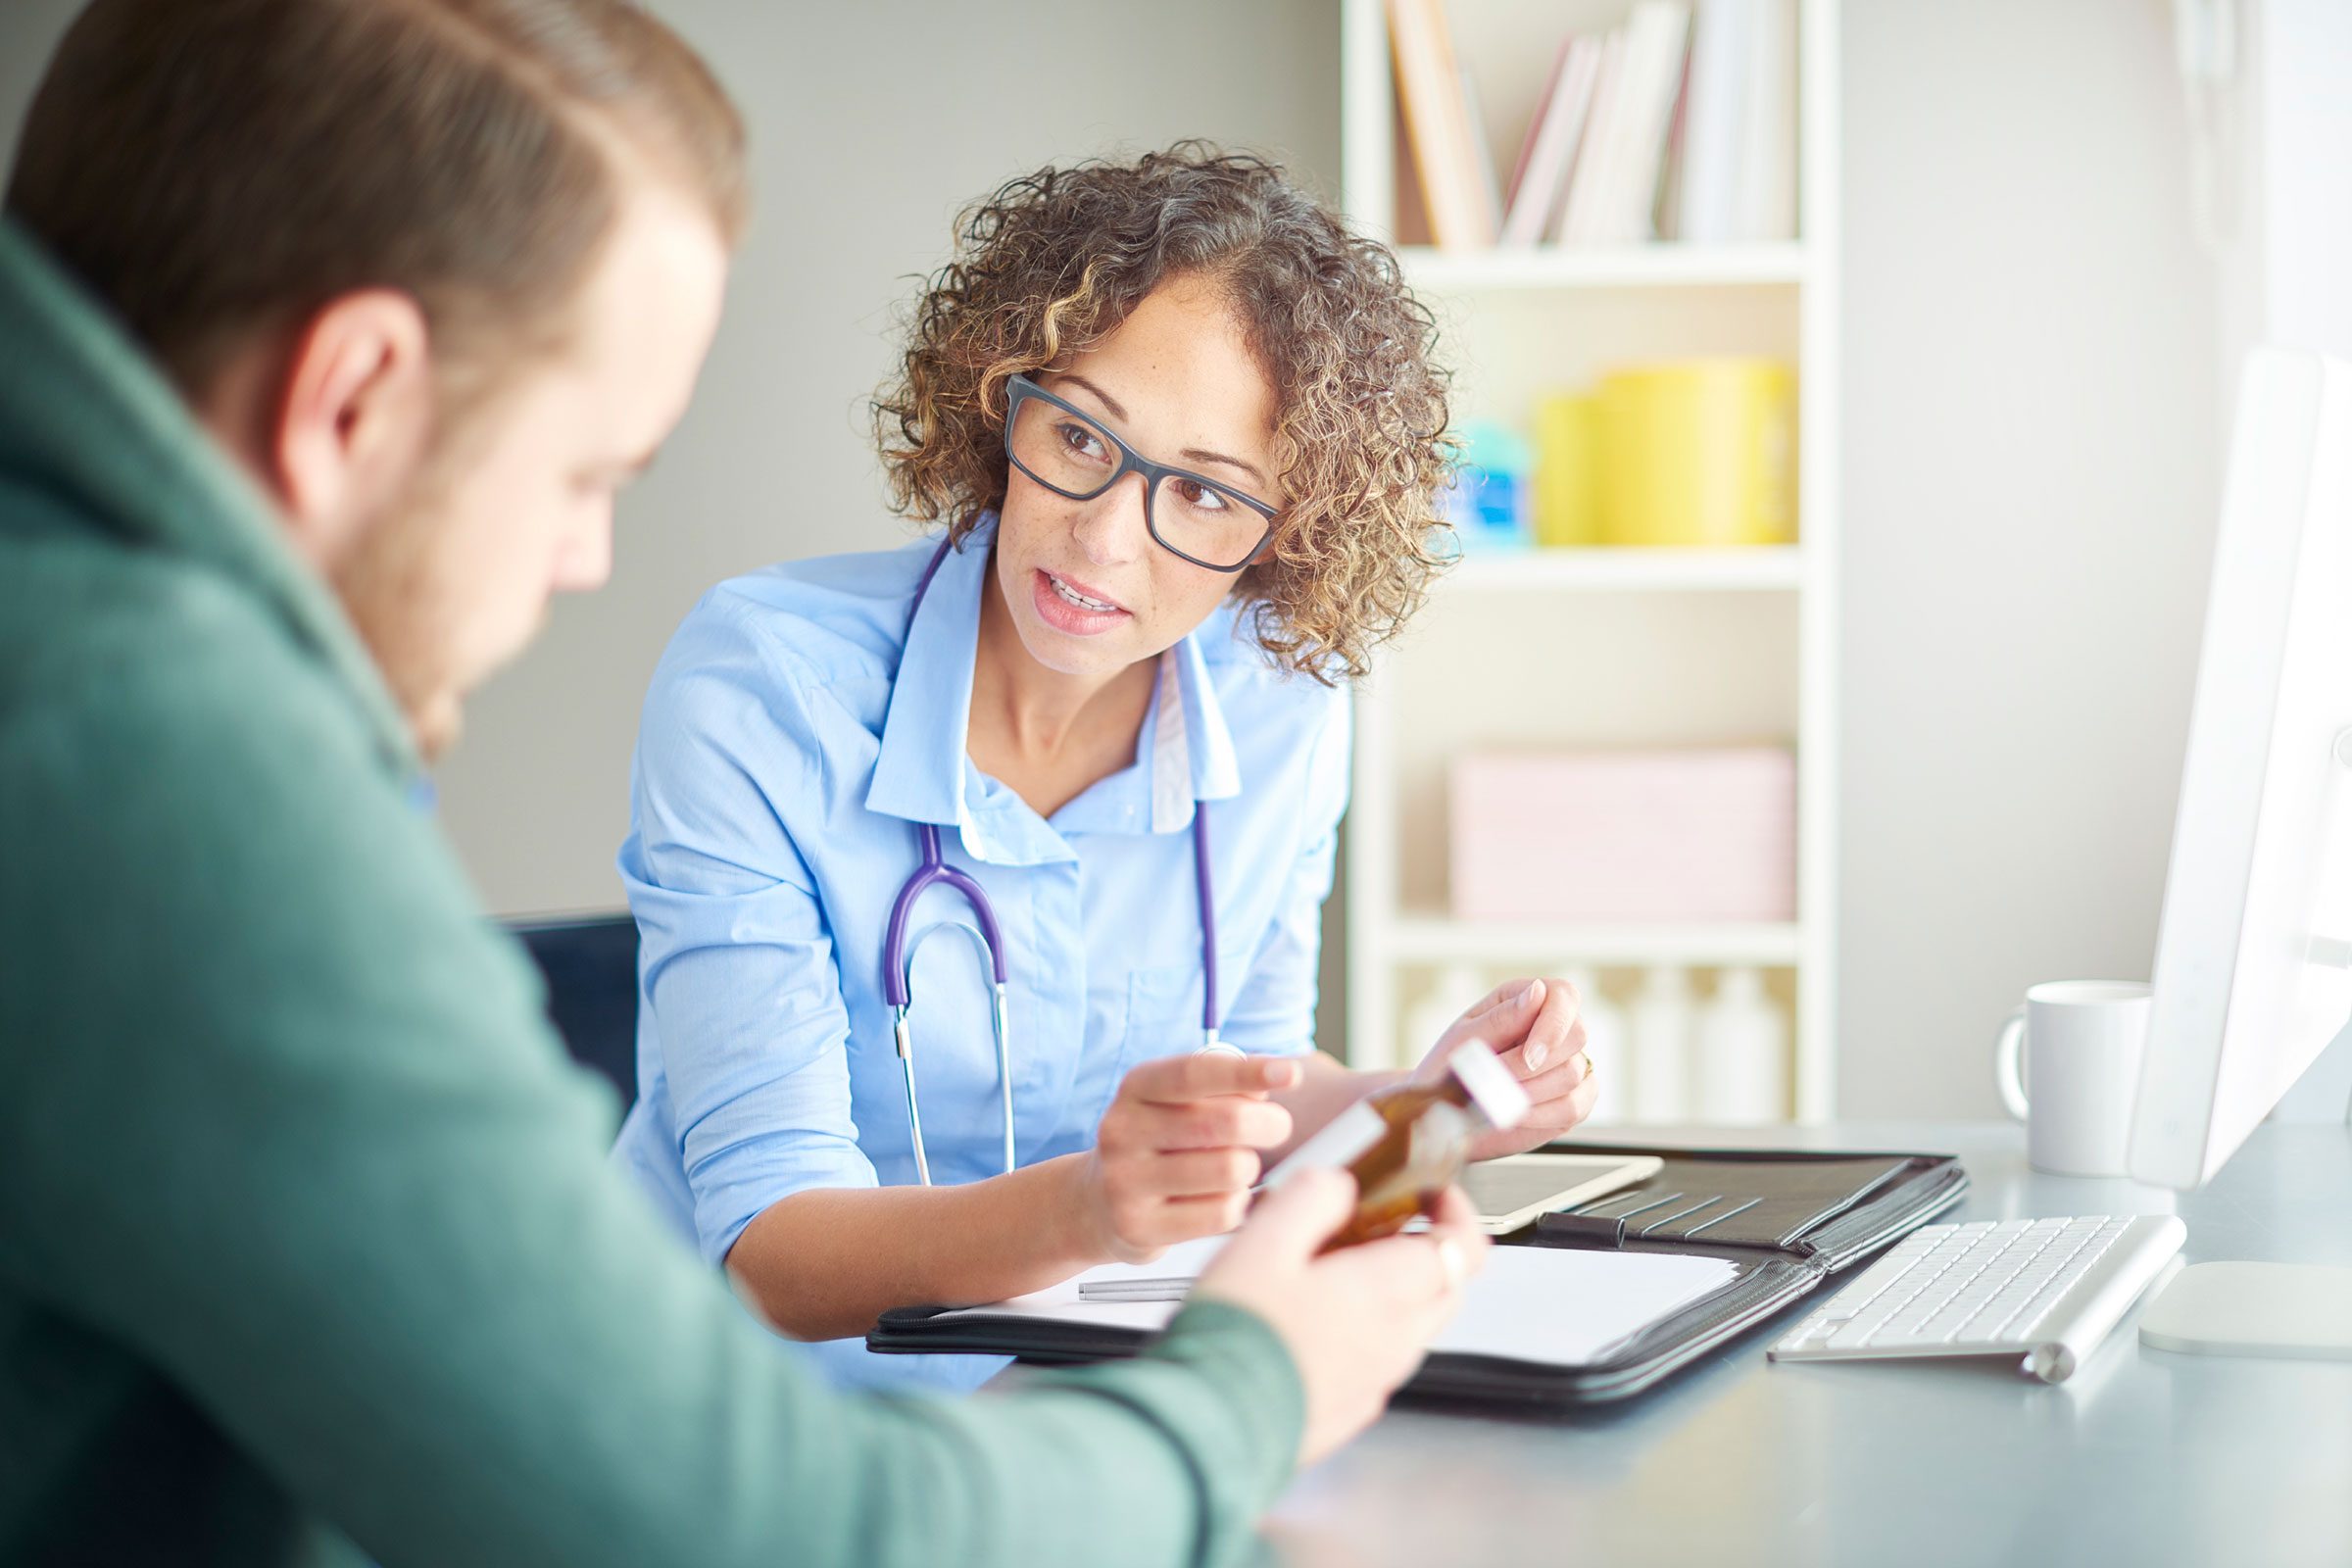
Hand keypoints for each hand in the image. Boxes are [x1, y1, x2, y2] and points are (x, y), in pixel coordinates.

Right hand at [1073, 1052, 1299, 1263]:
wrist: (1095, 1203)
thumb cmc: (1157, 1144)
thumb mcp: (1176, 1103)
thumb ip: (1221, 1089)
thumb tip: (1268, 1088)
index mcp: (1136, 1088)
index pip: (1196, 1072)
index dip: (1247, 1071)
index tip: (1289, 1073)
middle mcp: (1124, 1131)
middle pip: (1227, 1123)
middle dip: (1269, 1124)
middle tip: (1275, 1128)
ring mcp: (1126, 1182)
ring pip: (1231, 1170)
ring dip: (1249, 1169)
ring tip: (1236, 1168)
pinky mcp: (1139, 1228)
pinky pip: (1223, 1213)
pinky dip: (1239, 1204)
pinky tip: (1223, 1199)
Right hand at [1192, 1169, 1486, 1465]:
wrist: (1208, 1424)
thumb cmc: (1235, 1337)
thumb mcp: (1264, 1241)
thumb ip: (1310, 1199)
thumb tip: (1337, 1185)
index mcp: (1386, 1293)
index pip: (1462, 1248)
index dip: (1457, 1212)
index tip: (1434, 1195)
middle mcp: (1395, 1342)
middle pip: (1446, 1288)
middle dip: (1429, 1249)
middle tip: (1383, 1225)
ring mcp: (1375, 1382)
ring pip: (1413, 1326)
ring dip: (1395, 1292)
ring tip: (1334, 1271)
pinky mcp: (1349, 1410)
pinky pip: (1378, 1362)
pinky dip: (1367, 1333)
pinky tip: (1315, 1322)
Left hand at [1418, 977, 1597, 1160]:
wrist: (1446, 1114)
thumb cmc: (1450, 1067)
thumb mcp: (1466, 1039)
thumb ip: (1503, 1017)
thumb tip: (1538, 991)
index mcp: (1527, 1000)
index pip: (1563, 996)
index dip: (1553, 1024)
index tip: (1530, 1056)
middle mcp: (1554, 1029)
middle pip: (1577, 1035)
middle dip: (1537, 1065)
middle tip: (1500, 1081)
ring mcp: (1570, 1064)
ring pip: (1573, 1074)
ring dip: (1532, 1092)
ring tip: (1497, 1099)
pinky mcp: (1574, 1100)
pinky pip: (1574, 1107)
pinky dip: (1542, 1115)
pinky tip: (1516, 1115)